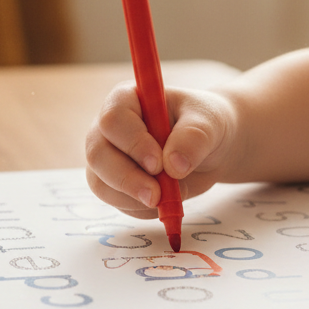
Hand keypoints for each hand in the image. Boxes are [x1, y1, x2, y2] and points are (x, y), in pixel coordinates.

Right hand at [84, 82, 237, 217]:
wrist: (211, 149)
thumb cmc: (205, 125)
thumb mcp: (209, 123)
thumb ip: (193, 137)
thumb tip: (173, 165)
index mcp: (127, 100)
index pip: (113, 119)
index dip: (133, 144)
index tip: (159, 164)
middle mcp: (109, 128)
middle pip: (97, 154)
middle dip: (126, 179)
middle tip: (157, 195)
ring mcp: (108, 157)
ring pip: (100, 183)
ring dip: (132, 198)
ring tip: (167, 197)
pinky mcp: (114, 184)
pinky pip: (117, 203)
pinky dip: (141, 209)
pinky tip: (165, 199)